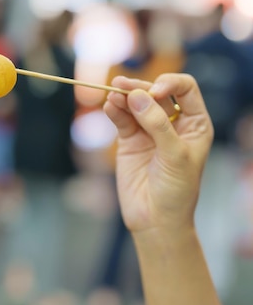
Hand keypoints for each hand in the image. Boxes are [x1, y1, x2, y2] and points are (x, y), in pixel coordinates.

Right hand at [103, 74, 213, 235]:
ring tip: (112, 93)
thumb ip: (156, 124)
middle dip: (139, 88)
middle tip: (122, 86)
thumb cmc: (176, 191)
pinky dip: (114, 111)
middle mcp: (172, 124)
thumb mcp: (174, 155)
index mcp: (194, 124)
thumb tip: (137, 97)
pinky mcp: (129, 141)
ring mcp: (148, 131)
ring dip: (123, 96)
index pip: (185, 90)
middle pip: (154, 93)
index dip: (169, 84)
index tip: (153, 92)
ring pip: (135, 104)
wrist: (155, 219)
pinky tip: (109, 106)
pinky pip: (121, 120)